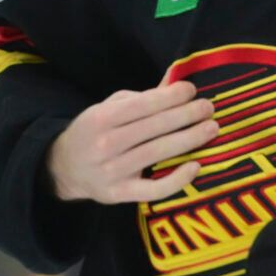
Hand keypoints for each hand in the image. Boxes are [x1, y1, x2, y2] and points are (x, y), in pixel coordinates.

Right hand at [46, 80, 217, 204]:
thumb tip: (177, 82)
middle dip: (186, 115)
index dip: (170, 96)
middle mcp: (105, 144)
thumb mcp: (110, 108)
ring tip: (212, 128)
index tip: (192, 90)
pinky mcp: (120, 194)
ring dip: (189, 139)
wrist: (64, 168)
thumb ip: (142, 97)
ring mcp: (113, 171)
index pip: (143, 105)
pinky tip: (196, 166)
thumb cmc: (95, 131)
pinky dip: (177, 179)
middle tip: (209, 107)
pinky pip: (153, 189)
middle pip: (154, 127)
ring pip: (157, 153)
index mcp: (102, 118)